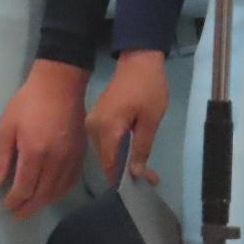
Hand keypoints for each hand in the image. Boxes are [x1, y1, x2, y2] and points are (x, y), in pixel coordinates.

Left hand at [0, 60, 88, 218]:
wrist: (60, 84)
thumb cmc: (28, 103)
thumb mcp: (6, 126)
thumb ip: (0, 157)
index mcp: (35, 152)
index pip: (24, 188)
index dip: (14, 201)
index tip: (6, 205)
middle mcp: (56, 159)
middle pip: (43, 195)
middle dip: (28, 207)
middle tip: (18, 213)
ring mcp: (71, 157)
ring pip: (59, 190)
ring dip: (44, 202)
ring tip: (32, 205)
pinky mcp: (81, 153)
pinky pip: (72, 180)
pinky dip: (61, 191)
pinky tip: (53, 192)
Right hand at [86, 51, 169, 186]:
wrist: (138, 60)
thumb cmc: (148, 87)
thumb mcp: (151, 119)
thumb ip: (142, 147)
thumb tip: (137, 173)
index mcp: (106, 129)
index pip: (110, 164)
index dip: (125, 178)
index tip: (145, 183)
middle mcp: (93, 129)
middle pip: (107, 159)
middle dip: (126, 171)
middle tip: (149, 176)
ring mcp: (92, 123)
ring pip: (106, 151)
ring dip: (122, 160)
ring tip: (144, 167)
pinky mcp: (96, 118)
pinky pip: (105, 141)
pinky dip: (118, 148)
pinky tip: (132, 150)